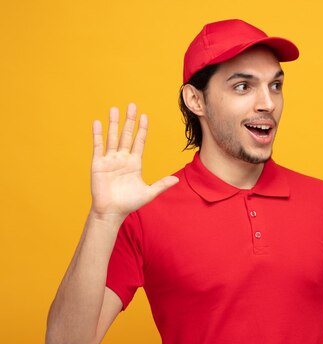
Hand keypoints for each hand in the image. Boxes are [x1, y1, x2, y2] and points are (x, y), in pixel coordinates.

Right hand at [90, 103, 178, 221]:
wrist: (112, 212)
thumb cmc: (130, 203)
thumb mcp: (149, 192)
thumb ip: (161, 184)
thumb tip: (177, 179)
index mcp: (135, 162)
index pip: (139, 141)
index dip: (142, 129)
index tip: (145, 116)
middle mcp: (123, 158)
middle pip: (127, 135)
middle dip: (130, 121)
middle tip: (132, 105)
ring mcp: (110, 160)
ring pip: (113, 137)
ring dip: (113, 123)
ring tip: (114, 109)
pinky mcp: (98, 164)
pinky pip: (98, 146)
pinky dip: (98, 135)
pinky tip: (98, 123)